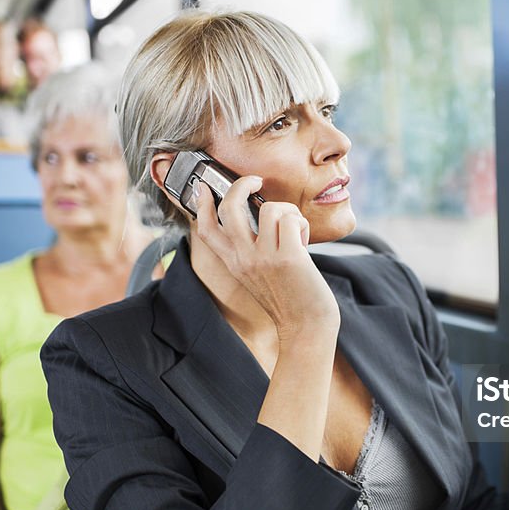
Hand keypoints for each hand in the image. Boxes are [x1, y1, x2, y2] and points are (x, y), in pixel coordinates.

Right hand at [194, 176, 339, 337]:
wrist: (306, 328)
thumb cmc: (289, 299)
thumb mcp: (258, 274)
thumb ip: (252, 250)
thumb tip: (261, 214)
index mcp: (234, 263)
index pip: (206, 229)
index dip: (202, 203)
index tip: (204, 186)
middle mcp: (244, 259)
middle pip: (229, 208)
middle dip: (241, 185)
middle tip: (256, 181)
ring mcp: (264, 258)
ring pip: (269, 208)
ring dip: (287, 212)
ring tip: (294, 231)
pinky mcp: (288, 257)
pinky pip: (291, 219)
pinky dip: (302, 224)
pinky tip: (304, 242)